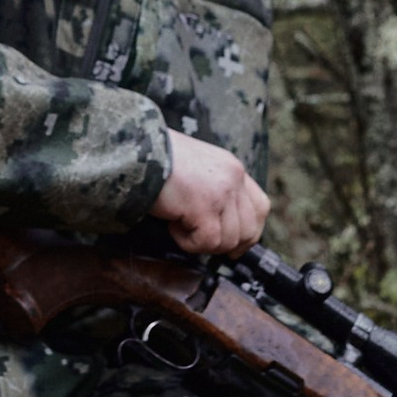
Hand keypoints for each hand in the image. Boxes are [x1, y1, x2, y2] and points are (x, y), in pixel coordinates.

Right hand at [155, 131, 270, 255]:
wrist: (136, 149)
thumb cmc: (157, 158)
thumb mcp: (197, 169)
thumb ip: (214, 189)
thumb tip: (220, 225)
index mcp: (232, 168)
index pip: (260, 207)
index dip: (250, 232)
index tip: (235, 248)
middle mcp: (233, 178)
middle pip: (248, 230)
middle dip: (224, 244)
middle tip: (199, 240)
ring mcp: (221, 193)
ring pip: (227, 241)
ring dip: (200, 241)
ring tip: (177, 224)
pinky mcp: (204, 207)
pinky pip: (205, 242)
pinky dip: (186, 241)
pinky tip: (171, 224)